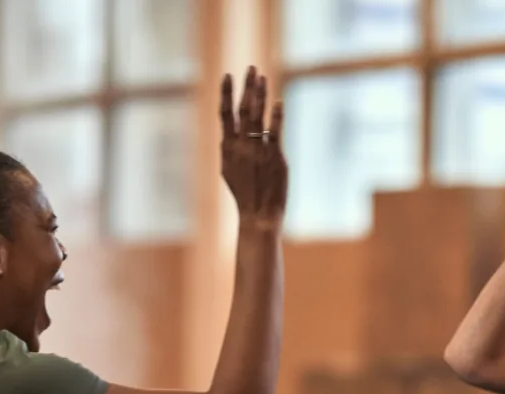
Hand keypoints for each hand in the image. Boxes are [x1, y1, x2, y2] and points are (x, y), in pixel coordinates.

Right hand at [218, 66, 287, 225]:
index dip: (226, 94)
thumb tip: (229, 134)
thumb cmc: (245, 194)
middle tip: (251, 68)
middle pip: (243, 110)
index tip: (227, 75)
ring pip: (258, 116)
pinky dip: (276, 116)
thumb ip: (230, 149)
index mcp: (227, 149)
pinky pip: (275, 131)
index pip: (225, 115)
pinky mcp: (275, 157)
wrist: (258, 215)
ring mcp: (258, 151)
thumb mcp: (228, 170)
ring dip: (260, 95)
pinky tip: (278, 101)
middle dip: (247, 87)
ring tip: (263, 77)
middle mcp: (241, 147)